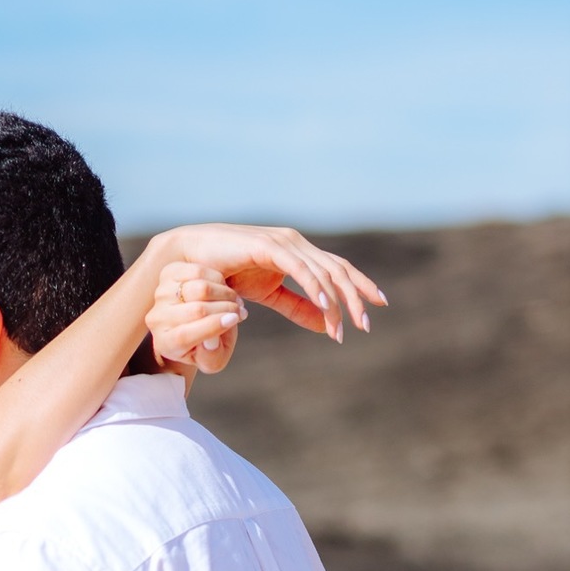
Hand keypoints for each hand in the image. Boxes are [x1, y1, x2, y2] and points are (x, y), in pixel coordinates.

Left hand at [145, 262, 245, 374]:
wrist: (196, 322)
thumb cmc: (206, 345)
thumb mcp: (213, 360)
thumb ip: (211, 357)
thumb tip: (210, 341)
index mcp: (166, 344)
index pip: (184, 336)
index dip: (212, 327)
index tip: (234, 319)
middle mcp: (157, 319)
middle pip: (196, 310)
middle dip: (225, 309)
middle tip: (239, 312)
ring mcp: (161, 295)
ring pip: (198, 288)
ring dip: (224, 293)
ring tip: (233, 301)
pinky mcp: (169, 274)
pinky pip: (197, 271)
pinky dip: (217, 278)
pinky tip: (223, 288)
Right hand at [148, 224, 385, 342]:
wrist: (192, 259)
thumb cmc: (227, 273)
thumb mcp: (269, 294)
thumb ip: (297, 307)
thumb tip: (324, 325)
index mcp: (299, 253)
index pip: (338, 268)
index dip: (360, 286)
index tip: (378, 306)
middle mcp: (296, 244)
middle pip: (338, 269)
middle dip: (356, 298)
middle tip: (366, 326)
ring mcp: (284, 242)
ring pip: (323, 272)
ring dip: (337, 302)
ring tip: (344, 328)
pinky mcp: (269, 247)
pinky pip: (300, 269)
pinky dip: (315, 287)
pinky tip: (326, 306)